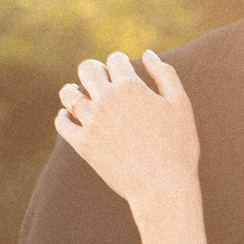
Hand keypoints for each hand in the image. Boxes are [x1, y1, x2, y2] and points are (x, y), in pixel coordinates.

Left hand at [54, 50, 208, 243]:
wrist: (163, 188)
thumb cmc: (179, 147)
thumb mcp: (181, 105)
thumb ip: (165, 74)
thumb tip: (147, 55)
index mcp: (131, 87)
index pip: (115, 60)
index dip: (120, 63)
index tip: (124, 71)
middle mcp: (107, 100)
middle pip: (86, 69)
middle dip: (94, 70)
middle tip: (101, 80)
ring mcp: (92, 122)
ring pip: (69, 94)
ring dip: (74, 91)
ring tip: (81, 96)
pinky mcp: (83, 145)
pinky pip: (62, 124)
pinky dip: (64, 117)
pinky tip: (70, 117)